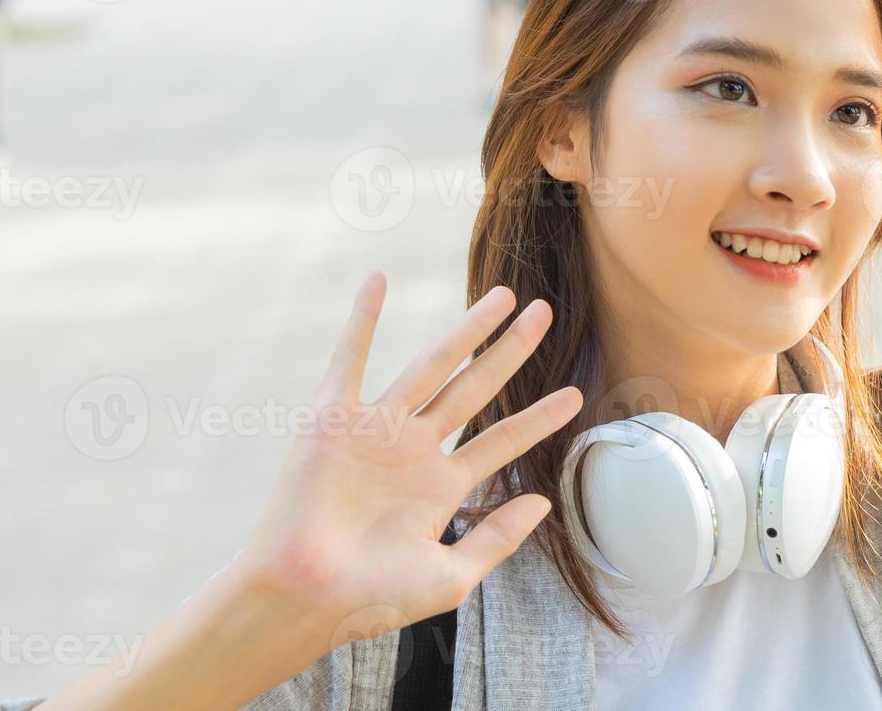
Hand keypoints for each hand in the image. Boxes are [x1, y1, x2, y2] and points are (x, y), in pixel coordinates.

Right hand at [234, 272, 582, 663]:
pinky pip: (349, 359)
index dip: (540, 417)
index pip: (503, 441)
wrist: (304, 600)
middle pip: (477, 388)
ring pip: (433, 366)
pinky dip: (361, 319)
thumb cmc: (370, 600)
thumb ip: (497, 539)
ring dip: (467, 330)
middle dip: (513, 351)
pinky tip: (377, 280)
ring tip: (505, 295)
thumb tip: (541, 500)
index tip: (576, 394)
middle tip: (546, 313)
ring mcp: (376, 430)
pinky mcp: (332, 419)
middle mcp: (414, 451)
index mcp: (441, 486)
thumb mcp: (451, 577)